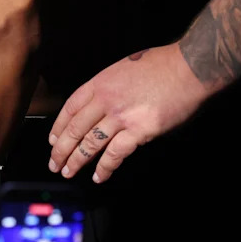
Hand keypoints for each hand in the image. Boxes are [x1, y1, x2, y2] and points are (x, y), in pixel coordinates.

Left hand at [47, 43, 212, 182]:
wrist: (188, 68)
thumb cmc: (161, 65)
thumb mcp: (123, 68)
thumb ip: (109, 88)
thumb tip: (101, 107)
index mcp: (100, 83)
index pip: (70, 108)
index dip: (59, 126)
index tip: (52, 139)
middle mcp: (105, 100)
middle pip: (75, 128)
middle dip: (61, 149)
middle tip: (54, 162)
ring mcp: (121, 116)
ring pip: (90, 143)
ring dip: (77, 160)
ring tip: (68, 172)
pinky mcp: (140, 131)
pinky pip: (116, 153)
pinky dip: (105, 167)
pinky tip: (99, 176)